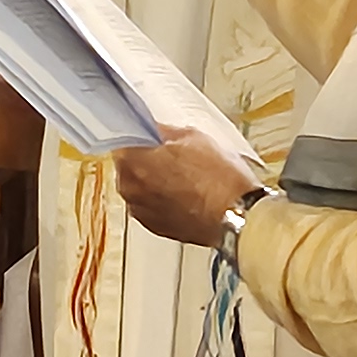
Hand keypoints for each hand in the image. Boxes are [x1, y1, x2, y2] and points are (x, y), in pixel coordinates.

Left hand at [112, 133, 262, 250]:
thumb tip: (154, 129)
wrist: (236, 215)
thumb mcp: (193, 137)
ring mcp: (140, 210)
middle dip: (146, 159)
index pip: (121, 139)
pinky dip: (162, 200)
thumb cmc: (218, 178)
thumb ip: (164, 131)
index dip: (136, 135)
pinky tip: (186, 194)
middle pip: (129, 165)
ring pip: (139, 187)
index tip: (145, 132)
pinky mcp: (154, 227)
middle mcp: (129, 187)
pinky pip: (151, 206)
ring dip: (154, 181)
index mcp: (133, 159)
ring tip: (184, 177)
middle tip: (174, 156)